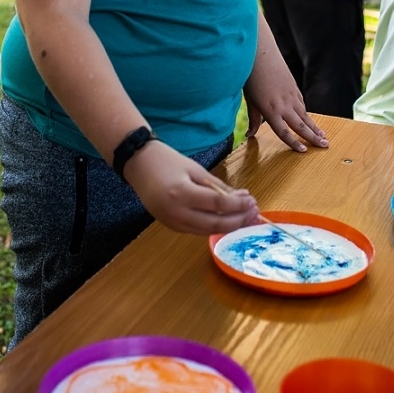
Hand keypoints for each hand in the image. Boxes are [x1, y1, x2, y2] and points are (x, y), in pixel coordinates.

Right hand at [122, 139, 259, 235]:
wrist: (138, 165)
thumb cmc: (167, 161)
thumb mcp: (195, 169)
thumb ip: (217, 186)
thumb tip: (240, 198)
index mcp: (183, 194)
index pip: (218, 204)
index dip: (238, 205)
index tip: (252, 201)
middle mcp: (177, 212)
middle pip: (214, 224)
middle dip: (238, 220)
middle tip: (254, 214)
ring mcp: (172, 222)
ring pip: (207, 231)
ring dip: (229, 226)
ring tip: (246, 218)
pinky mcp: (171, 226)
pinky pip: (197, 230)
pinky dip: (214, 226)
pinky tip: (227, 219)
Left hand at [243, 30, 328, 152]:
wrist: (261, 54)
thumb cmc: (251, 78)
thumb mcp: (250, 101)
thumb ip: (253, 119)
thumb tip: (250, 135)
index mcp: (271, 111)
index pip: (284, 132)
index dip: (294, 143)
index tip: (304, 151)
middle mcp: (284, 105)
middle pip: (301, 125)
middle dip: (313, 137)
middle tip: (326, 145)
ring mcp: (291, 95)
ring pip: (305, 114)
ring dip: (314, 126)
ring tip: (323, 135)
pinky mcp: (294, 87)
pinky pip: (302, 103)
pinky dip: (306, 113)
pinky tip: (309, 118)